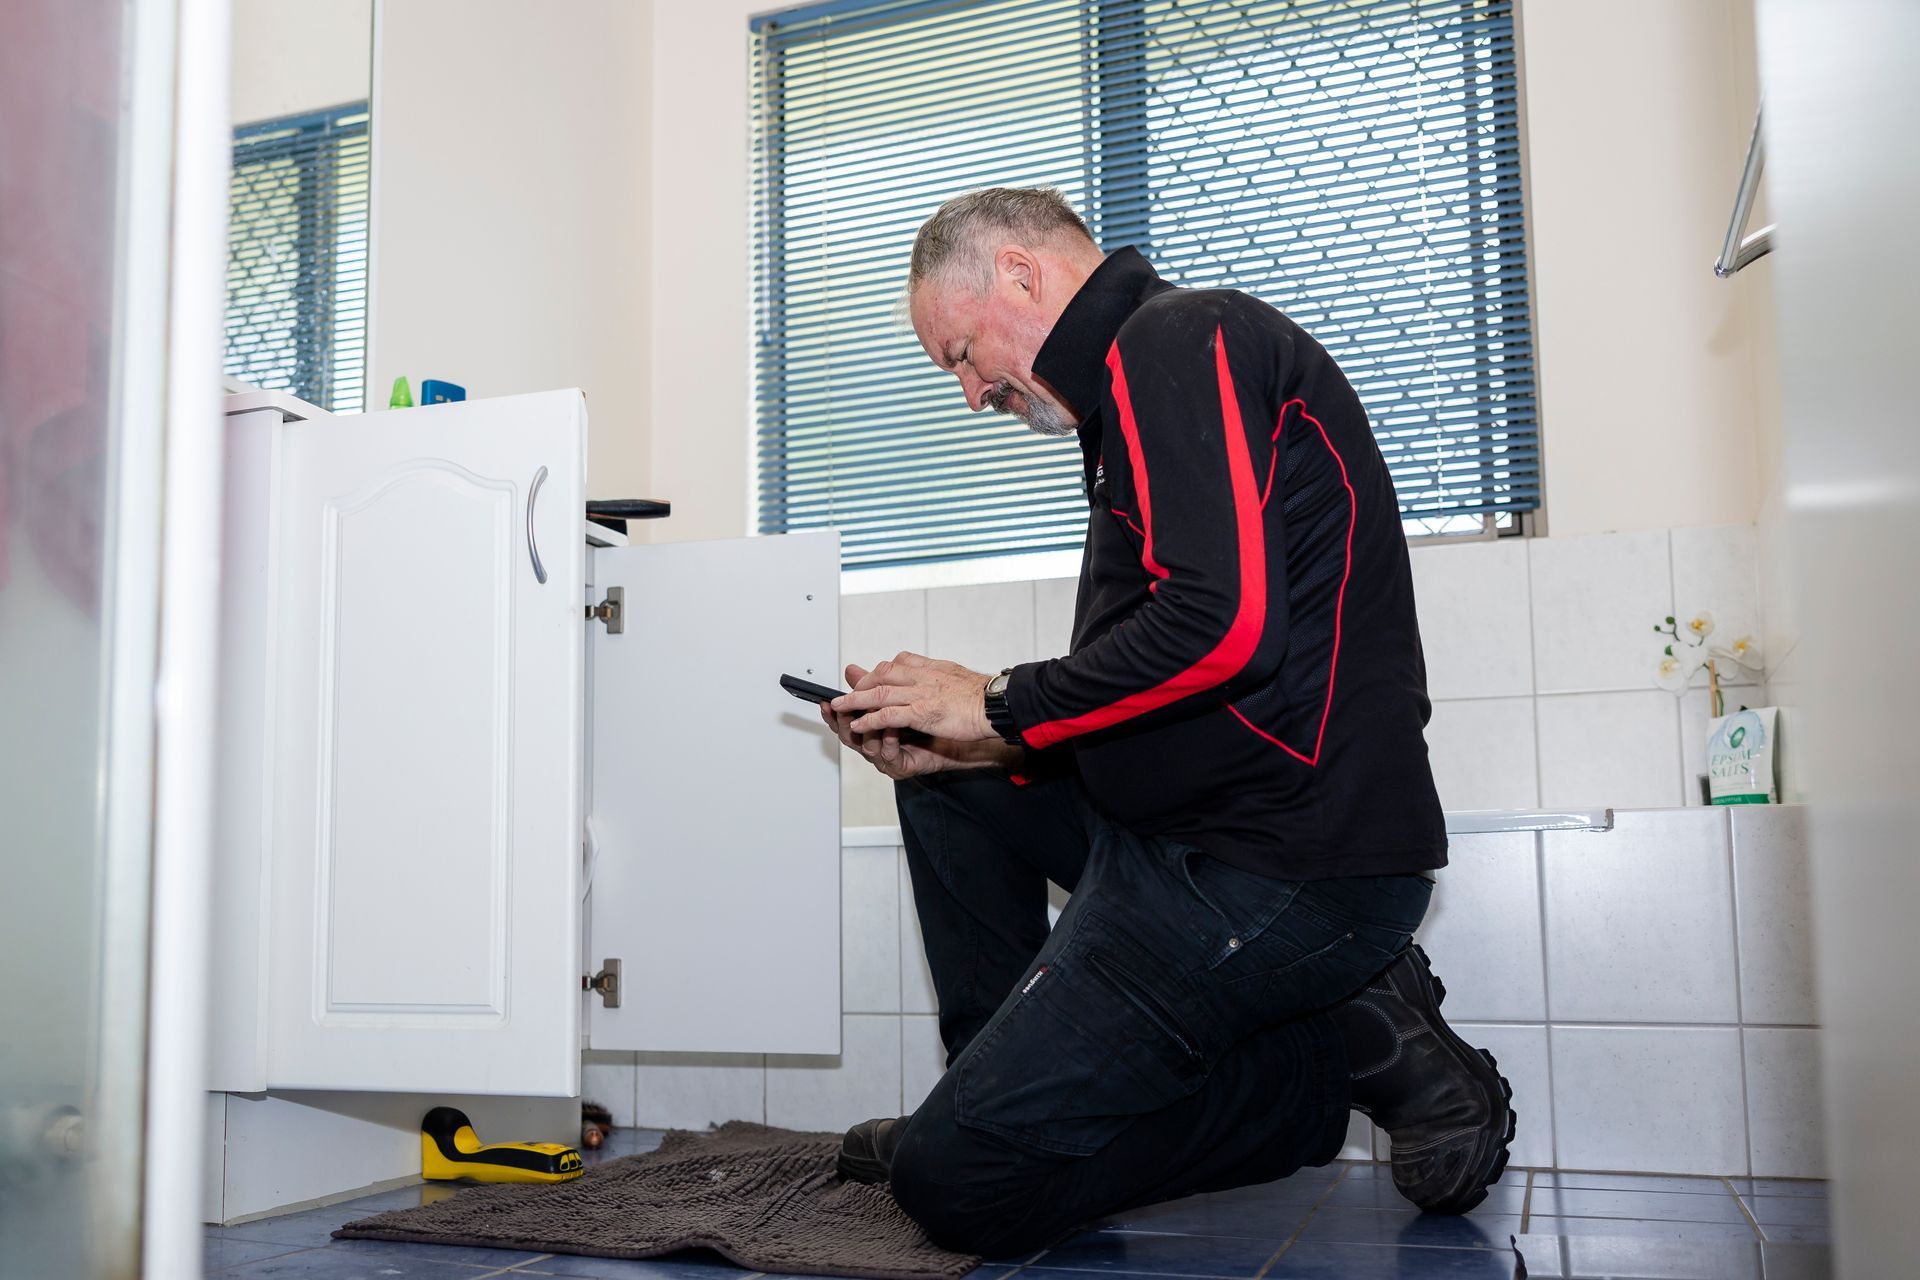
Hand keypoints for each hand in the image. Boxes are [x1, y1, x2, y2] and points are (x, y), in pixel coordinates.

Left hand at [832, 652, 995, 739]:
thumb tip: (918, 667)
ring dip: (855, 701)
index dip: (875, 674)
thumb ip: (931, 672)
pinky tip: (859, 724)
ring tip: (839, 707)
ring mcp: (920, 694)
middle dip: (859, 686)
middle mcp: (920, 676)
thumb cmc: (981, 694)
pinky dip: (870, 720)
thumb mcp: (952, 674)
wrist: (997, 703)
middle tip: (844, 695)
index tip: (863, 681)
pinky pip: (888, 715)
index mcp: (928, 667)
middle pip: (880, 675)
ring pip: (878, 694)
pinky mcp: (922, 712)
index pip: (893, 665)